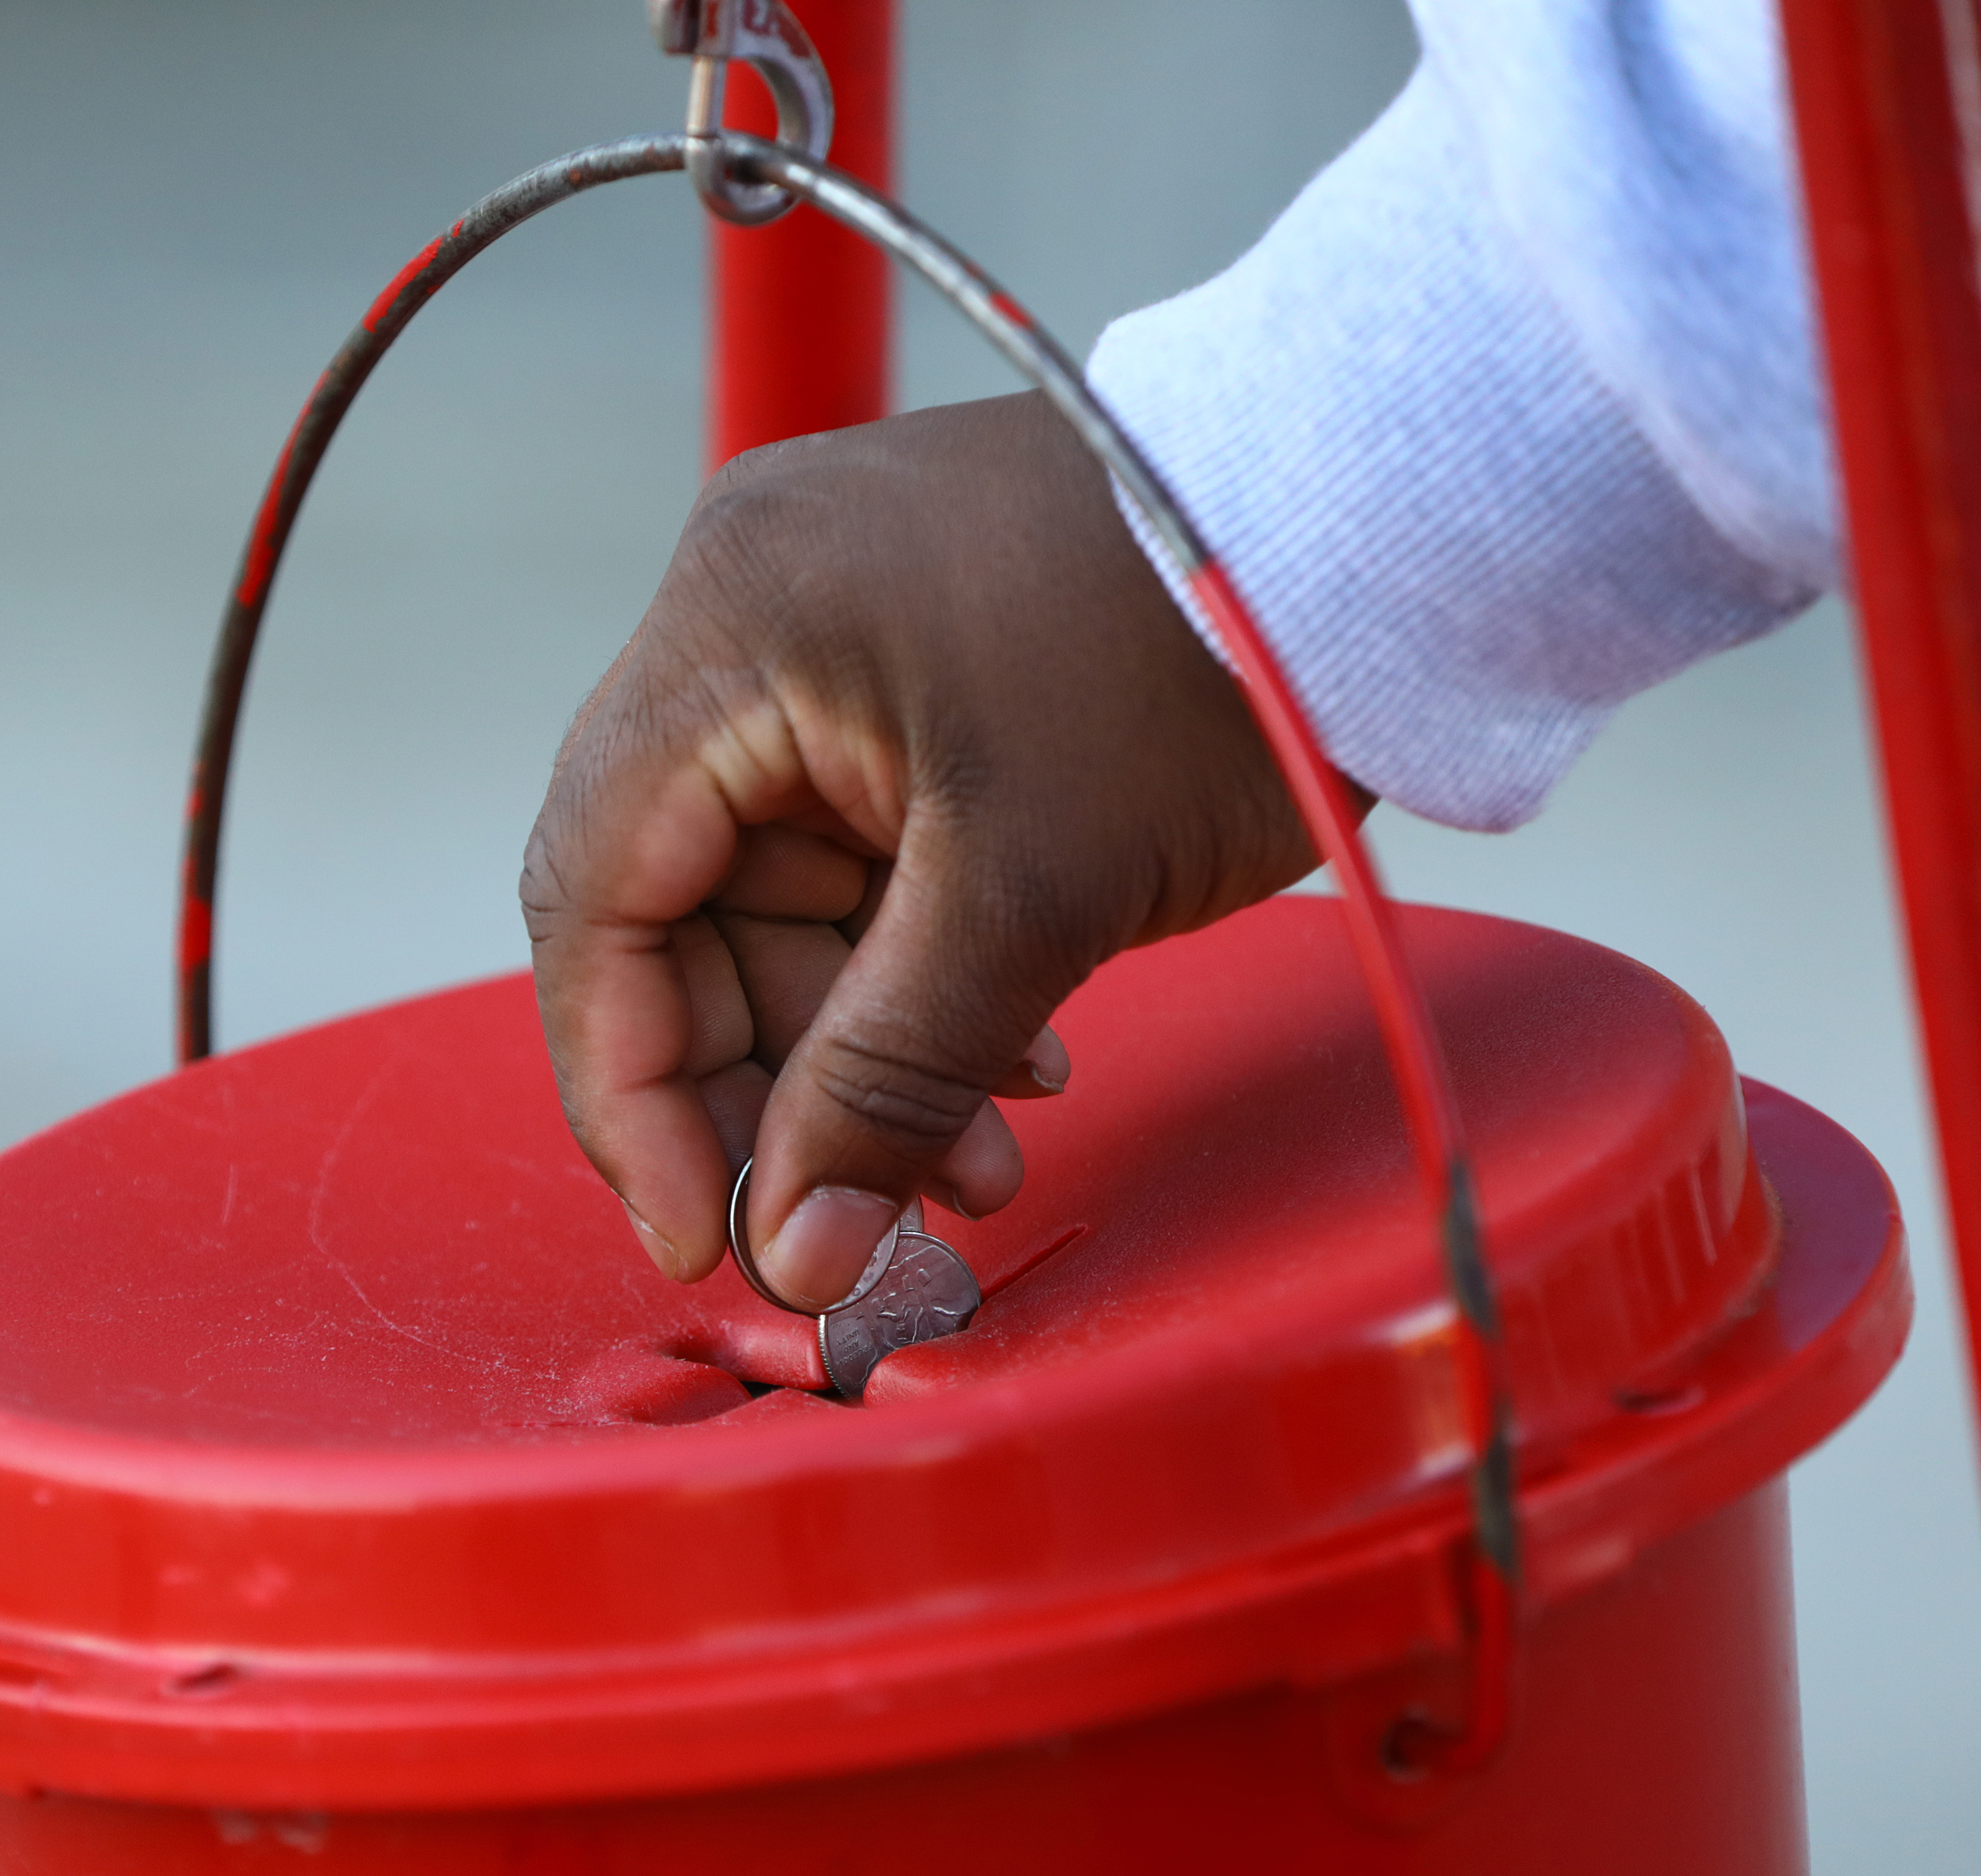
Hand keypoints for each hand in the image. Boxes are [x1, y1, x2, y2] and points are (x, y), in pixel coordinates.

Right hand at [521, 390, 1363, 1306]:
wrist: (1384, 515)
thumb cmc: (1213, 656)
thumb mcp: (1033, 899)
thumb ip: (887, 1084)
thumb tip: (792, 1254)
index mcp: (731, 629)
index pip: (596, 897)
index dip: (629, 1088)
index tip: (694, 1229)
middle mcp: (747, 612)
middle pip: (678, 911)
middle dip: (770, 1088)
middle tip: (849, 1221)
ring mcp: (826, 631)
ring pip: (777, 902)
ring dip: (861, 1052)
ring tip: (979, 1161)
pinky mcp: (909, 665)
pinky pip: (858, 854)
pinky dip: (915, 973)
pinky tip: (1015, 1056)